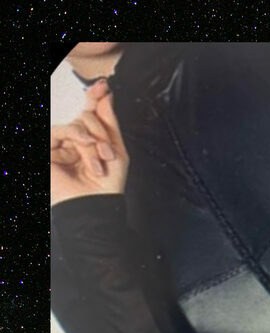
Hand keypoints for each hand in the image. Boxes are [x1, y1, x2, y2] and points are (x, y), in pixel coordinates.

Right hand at [50, 79, 128, 205]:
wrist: (96, 205)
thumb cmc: (107, 186)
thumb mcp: (116, 150)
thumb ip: (109, 122)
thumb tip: (105, 94)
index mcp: (91, 141)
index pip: (90, 113)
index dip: (95, 98)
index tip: (104, 87)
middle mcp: (74, 141)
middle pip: (87, 117)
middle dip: (102, 132)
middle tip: (109, 153)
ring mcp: (61, 144)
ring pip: (77, 124)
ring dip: (94, 140)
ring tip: (101, 159)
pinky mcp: (49, 149)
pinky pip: (62, 130)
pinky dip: (79, 137)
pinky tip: (89, 148)